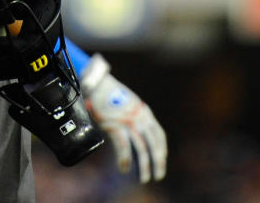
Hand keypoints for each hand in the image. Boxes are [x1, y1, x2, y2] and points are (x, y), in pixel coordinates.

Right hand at [80, 54, 166, 181]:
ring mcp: (128, 122)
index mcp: (144, 111)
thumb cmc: (109, 92)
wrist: (97, 82)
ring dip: (144, 165)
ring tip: (145, 178)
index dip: (162, 148)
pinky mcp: (115, 125)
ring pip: (140, 148)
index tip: (162, 159)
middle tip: (158, 176)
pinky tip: (124, 169)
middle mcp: (139, 117)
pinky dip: (124, 159)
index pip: (159, 134)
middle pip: (153, 144)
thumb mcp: (128, 104)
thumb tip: (135, 128)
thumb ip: (132, 115)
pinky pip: (123, 146)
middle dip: (157, 161)